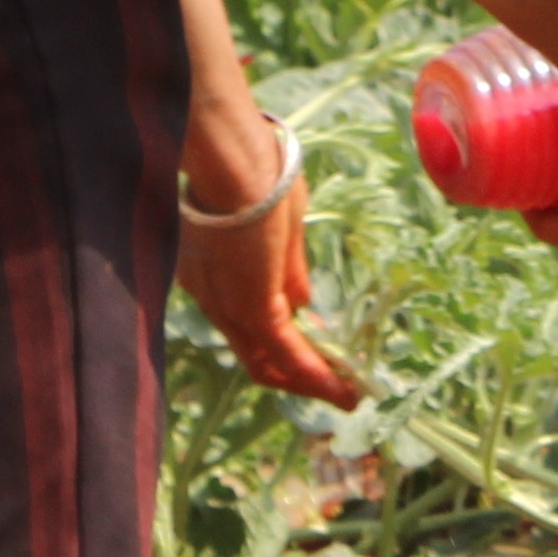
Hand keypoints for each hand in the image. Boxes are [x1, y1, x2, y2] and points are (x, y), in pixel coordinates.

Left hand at [175, 138, 360, 408]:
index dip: (277, 338)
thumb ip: (287, 267)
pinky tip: (341, 387)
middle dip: (295, 376)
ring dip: (309, 384)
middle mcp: (213, 298)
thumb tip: (305, 303)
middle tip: (333, 388)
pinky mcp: (253, 308)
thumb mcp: (277, 224)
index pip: (244, 319)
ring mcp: (231, 305)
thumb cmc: (257, 174)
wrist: (235, 160)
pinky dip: (314, 375)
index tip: (312, 347)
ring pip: (268, 362)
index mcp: (211, 271)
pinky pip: (287, 353)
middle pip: (254, 352)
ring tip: (346, 396)